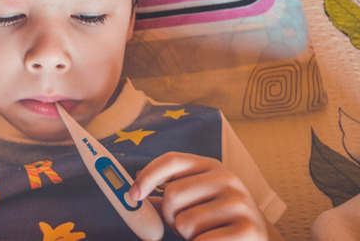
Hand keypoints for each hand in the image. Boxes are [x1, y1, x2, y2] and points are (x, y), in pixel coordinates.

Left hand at [129, 152, 282, 240]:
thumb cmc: (217, 219)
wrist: (259, 238)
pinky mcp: (247, 230)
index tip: (133, 194)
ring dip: (186, 236)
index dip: (147, 175)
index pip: (172, 160)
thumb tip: (133, 196)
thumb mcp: (195, 199)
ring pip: (184, 223)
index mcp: (211, 166)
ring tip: (204, 234)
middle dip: (169, 217)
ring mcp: (239, 203)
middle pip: (171, 195)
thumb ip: (167, 196)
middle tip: (183, 226)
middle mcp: (228, 179)